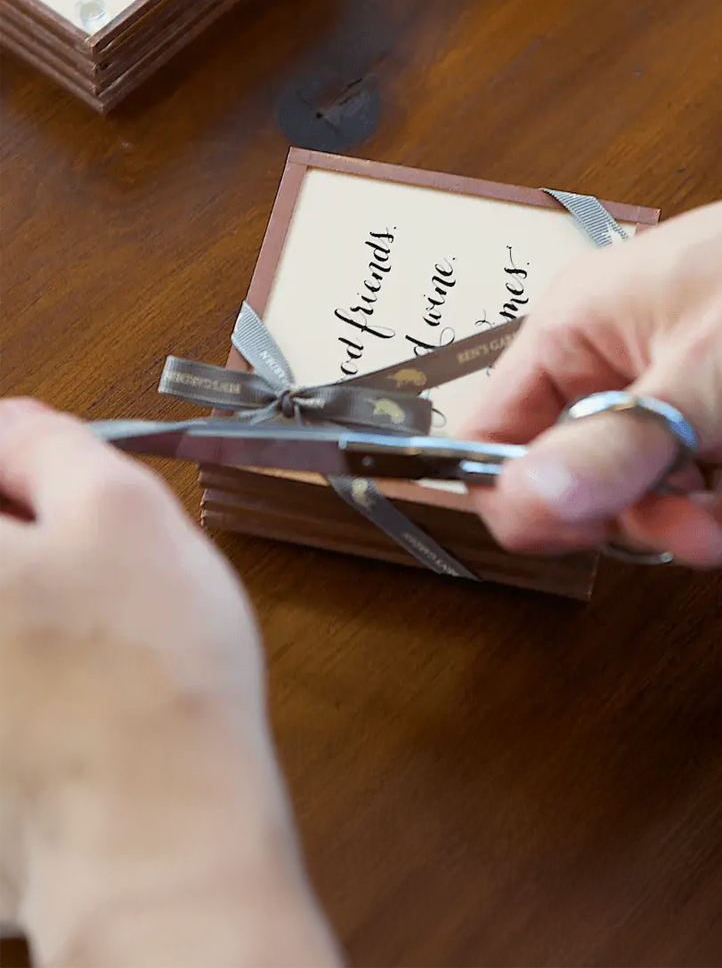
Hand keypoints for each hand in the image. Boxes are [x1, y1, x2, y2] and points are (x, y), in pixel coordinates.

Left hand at [0, 399, 341, 967]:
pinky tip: (85, 695)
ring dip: (38, 605)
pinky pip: (12, 682)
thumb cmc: (151, 687)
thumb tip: (10, 425)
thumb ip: (50, 443)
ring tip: (99, 641)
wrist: (159, 843)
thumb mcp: (124, 510)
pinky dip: (34, 671)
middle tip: (98, 572)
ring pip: (6, 614)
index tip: (63, 483)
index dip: (24, 468)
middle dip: (32, 539)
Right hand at [460, 175, 721, 567]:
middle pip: (586, 490)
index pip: (493, 433)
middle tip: (699, 520)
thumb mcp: (708, 369)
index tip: (576, 530)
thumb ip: (614, 446)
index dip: (519, 493)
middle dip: (654, 516)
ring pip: (667, 512)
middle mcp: (621, 371)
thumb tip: (516, 502)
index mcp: (577, 332)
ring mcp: (684, 407)